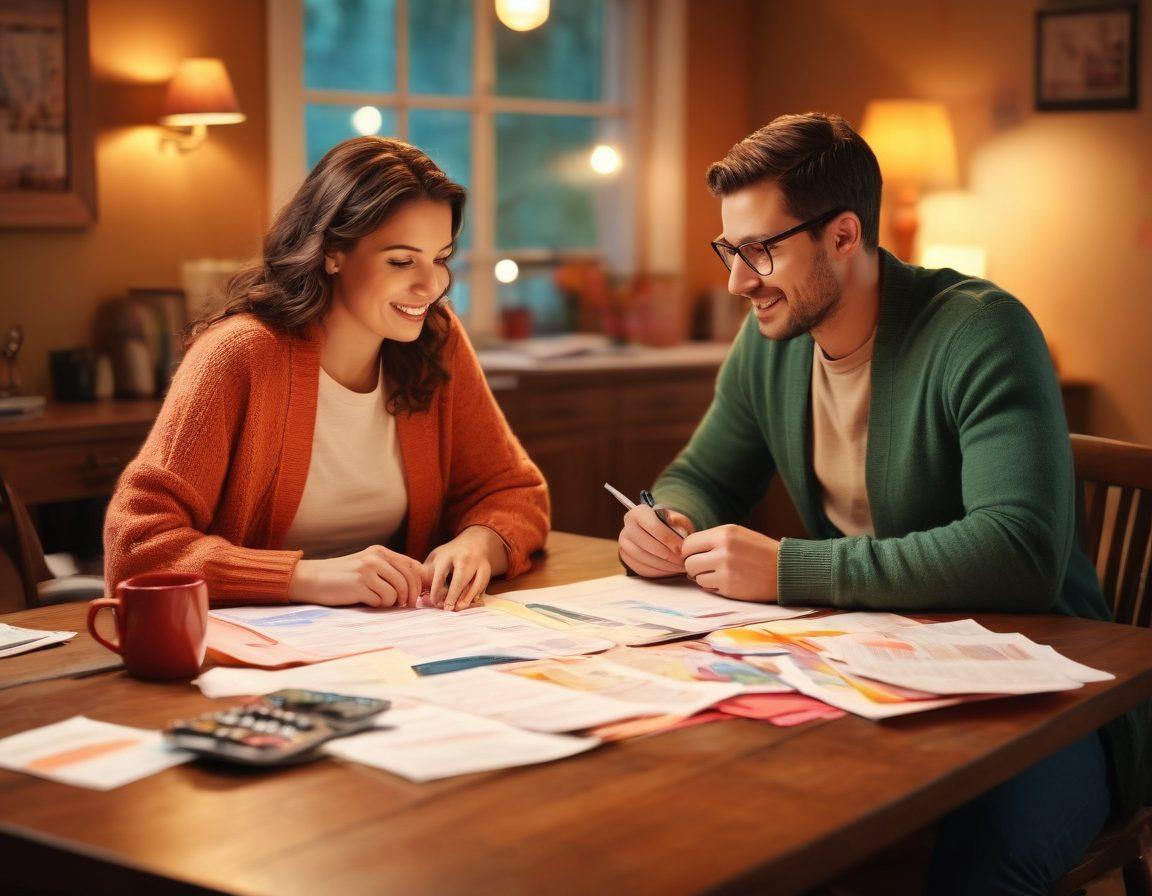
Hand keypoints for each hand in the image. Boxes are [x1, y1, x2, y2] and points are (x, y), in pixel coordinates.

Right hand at [287, 546, 422, 607]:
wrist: (312, 578)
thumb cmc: (343, 576)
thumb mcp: (367, 565)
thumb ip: (389, 569)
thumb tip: (416, 585)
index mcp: (380, 552)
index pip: (412, 566)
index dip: (418, 583)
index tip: (414, 595)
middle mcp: (375, 558)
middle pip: (407, 579)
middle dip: (409, 596)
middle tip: (404, 605)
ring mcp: (367, 571)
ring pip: (396, 592)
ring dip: (391, 602)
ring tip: (380, 601)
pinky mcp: (358, 586)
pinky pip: (381, 600)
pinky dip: (377, 605)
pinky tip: (367, 601)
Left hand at [423, 526, 506, 610]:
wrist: (473, 542)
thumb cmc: (450, 555)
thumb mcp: (436, 558)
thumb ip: (426, 573)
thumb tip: (417, 592)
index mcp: (448, 555)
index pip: (441, 575)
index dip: (436, 591)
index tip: (434, 602)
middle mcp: (465, 557)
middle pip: (460, 578)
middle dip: (454, 595)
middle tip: (448, 608)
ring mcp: (478, 562)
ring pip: (474, 582)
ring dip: (467, 597)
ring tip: (459, 608)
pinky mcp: (487, 569)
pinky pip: (483, 584)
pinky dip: (476, 594)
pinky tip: (470, 601)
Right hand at [617, 505, 695, 577]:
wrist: (654, 532)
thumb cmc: (668, 525)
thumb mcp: (676, 518)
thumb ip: (678, 520)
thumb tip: (673, 520)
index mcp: (638, 513)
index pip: (655, 528)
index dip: (672, 541)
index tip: (684, 549)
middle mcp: (627, 528)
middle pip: (651, 546)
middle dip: (671, 557)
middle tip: (684, 561)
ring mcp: (624, 544)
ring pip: (646, 560)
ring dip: (666, 566)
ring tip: (680, 567)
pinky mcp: (625, 558)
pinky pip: (642, 569)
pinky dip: (658, 571)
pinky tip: (670, 569)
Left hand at [681, 525, 779, 601]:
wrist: (785, 569)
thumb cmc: (759, 552)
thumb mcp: (737, 535)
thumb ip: (713, 540)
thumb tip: (686, 551)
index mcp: (725, 533)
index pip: (688, 543)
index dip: (689, 552)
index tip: (695, 556)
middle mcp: (723, 550)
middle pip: (689, 562)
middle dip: (694, 566)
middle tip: (706, 567)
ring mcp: (726, 569)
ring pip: (696, 577)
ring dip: (704, 577)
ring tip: (720, 574)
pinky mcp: (729, 587)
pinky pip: (707, 588)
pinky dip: (713, 587)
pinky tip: (728, 582)